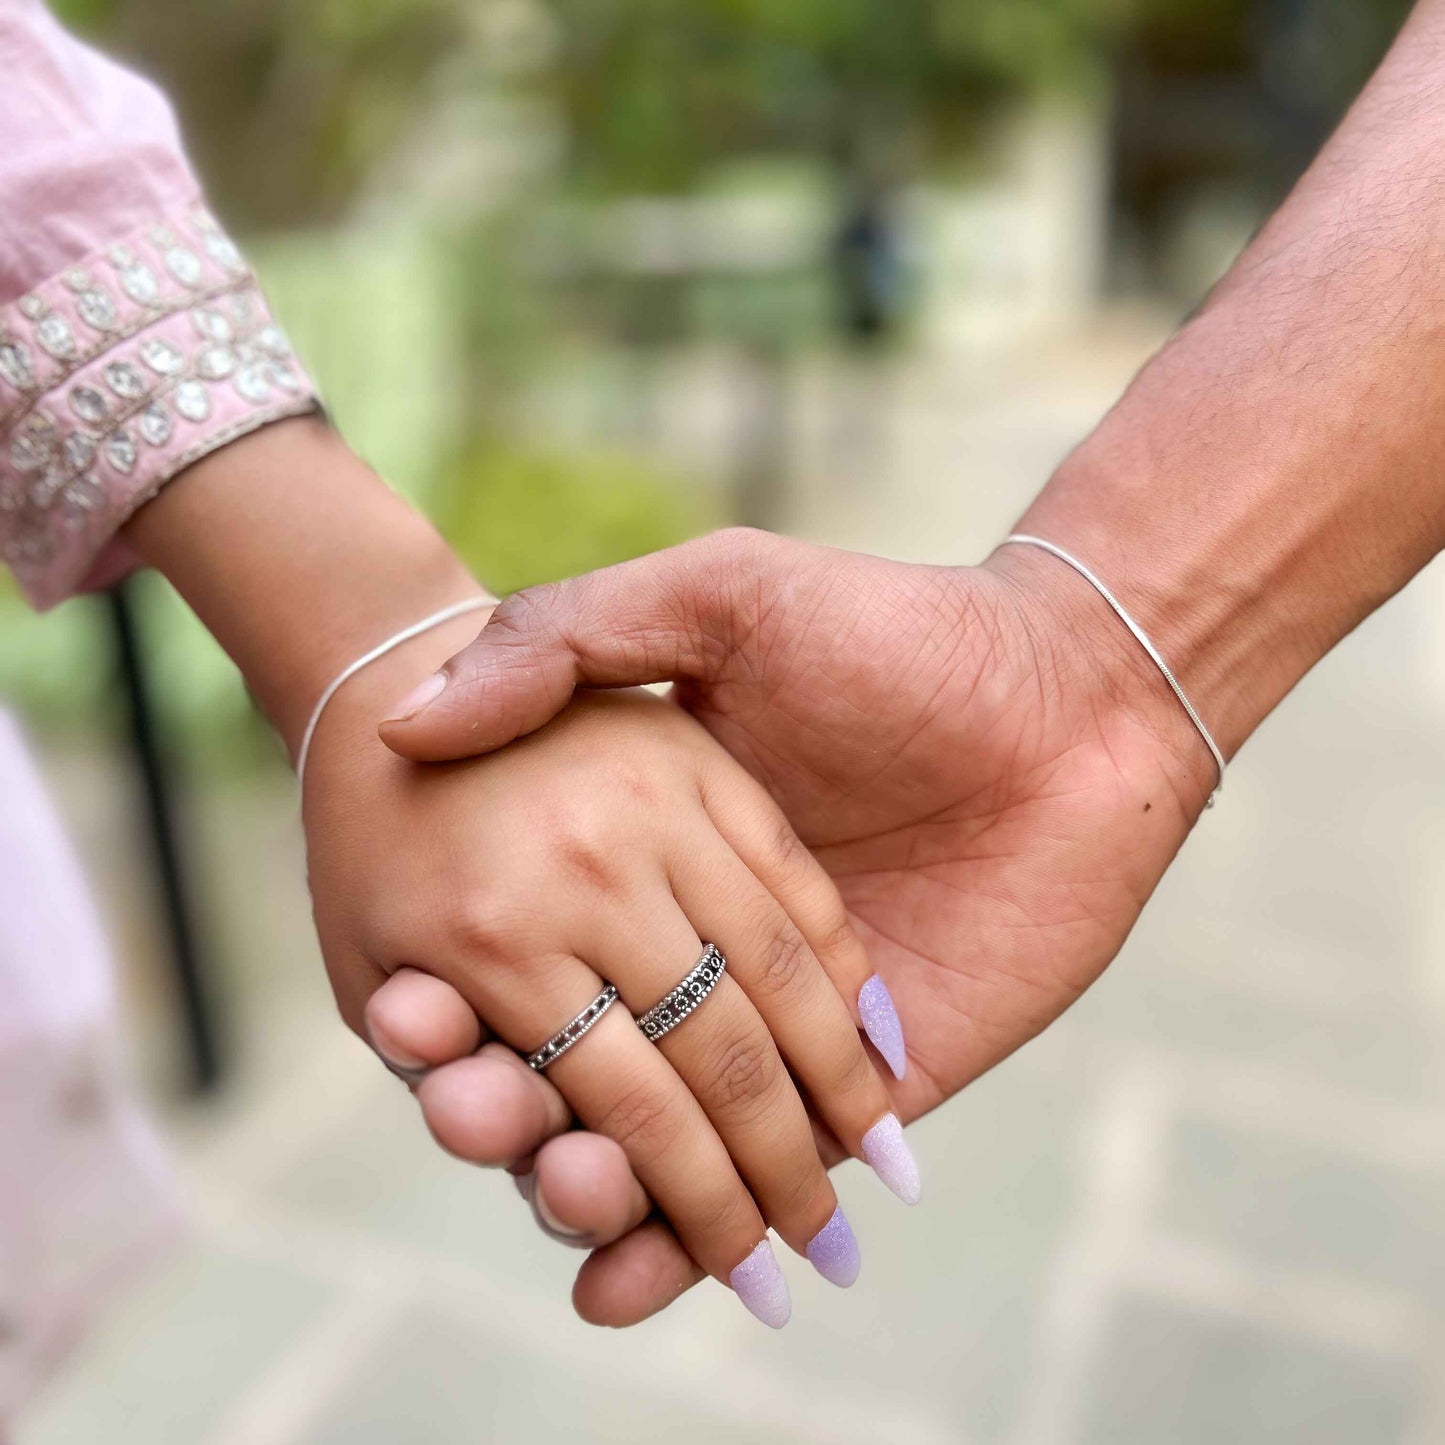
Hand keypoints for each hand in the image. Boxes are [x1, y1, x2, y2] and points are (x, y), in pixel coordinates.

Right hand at [376, 527, 1217, 1322]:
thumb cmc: (899, 632)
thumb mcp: (722, 597)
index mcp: (642, 854)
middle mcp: (696, 949)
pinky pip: (773, 1180)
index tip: (403, 1020)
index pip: (519, 958)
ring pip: (657, 1144)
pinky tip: (623, 1279)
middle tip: (470, 1116)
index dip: (452, 999)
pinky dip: (692, 1249)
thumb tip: (414, 717)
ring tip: (561, 1192)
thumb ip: (573, 637)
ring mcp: (781, 1028)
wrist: (1074, 700)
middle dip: (510, 1109)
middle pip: (575, 1065)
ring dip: (591, 1189)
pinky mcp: (872, 1092)